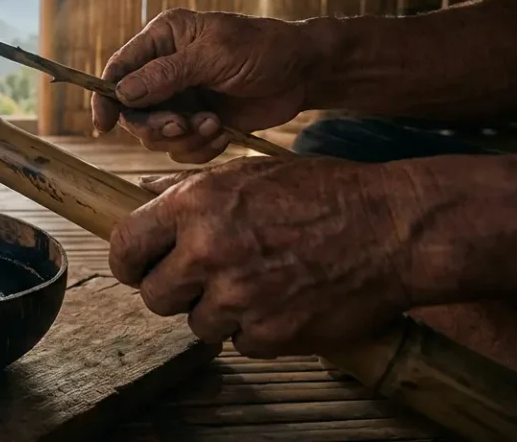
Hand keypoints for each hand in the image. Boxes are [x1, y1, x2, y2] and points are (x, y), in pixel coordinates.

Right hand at [91, 9, 326, 162]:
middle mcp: (164, 69)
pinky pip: (182, 148)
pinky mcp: (199, 122)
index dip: (106, 99)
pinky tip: (224, 132)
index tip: (104, 125)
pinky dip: (201, 147)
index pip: (118, 70)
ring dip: (185, 137)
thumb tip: (121, 93)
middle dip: (157, 125)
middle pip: (133, 111)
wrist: (305, 72)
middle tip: (184, 125)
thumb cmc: (262, 49)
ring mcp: (182, 98)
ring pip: (157, 135)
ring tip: (215, 124)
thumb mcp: (213, 55)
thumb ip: (165, 74)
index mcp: (162, 39)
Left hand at [111, 158, 413, 357]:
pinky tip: (284, 299)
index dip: (129, 262)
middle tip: (204, 278)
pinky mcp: (270, 334)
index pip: (125, 247)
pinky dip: (256, 329)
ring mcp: (239, 297)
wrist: (391, 229)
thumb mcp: (248, 174)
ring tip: (258, 281)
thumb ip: (188, 190)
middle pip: (154, 295)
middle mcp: (209, 251)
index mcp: (195, 205)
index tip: (139, 267)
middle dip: (175, 290)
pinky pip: (240, 342)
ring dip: (220, 310)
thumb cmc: (324, 192)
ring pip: (197, 323)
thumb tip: (141, 191)